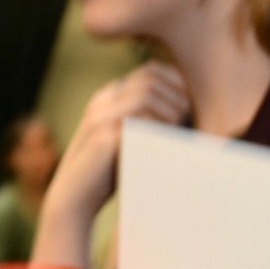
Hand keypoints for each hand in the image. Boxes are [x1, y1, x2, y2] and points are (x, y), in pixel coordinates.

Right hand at [43, 61, 191, 245]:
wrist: (76, 197)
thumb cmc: (112, 172)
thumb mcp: (135, 141)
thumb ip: (153, 123)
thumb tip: (193, 112)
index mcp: (112, 97)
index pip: (152, 71)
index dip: (178, 86)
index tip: (192, 113)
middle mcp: (104, 99)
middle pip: (152, 77)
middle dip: (178, 99)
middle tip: (188, 126)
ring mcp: (100, 114)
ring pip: (147, 94)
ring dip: (172, 114)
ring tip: (178, 137)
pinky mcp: (101, 135)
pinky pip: (139, 120)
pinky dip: (161, 130)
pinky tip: (168, 148)